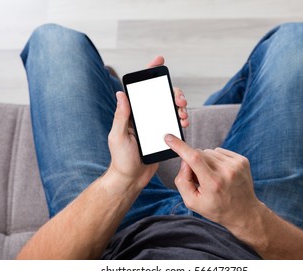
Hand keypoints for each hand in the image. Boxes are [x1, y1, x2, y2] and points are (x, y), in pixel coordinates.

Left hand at [106, 56, 187, 190]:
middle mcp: (144, 116)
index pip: (140, 89)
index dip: (149, 72)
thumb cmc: (121, 159)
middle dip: (173, 93)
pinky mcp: (163, 134)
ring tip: (183, 112)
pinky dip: (181, 119)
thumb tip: (121, 94)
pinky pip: (174, 122)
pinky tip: (184, 122)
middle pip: (161, 96)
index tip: (159, 61)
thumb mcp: (118, 136)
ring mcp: (154, 125)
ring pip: (170, 108)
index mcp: (132, 113)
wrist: (132, 178)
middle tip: (180, 100)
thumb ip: (121, 116)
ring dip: (179, 106)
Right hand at [164, 134, 262, 230]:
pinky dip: (216, 160)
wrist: (244, 212)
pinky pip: (219, 151)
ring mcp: (236, 164)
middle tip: (200, 179)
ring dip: (206, 161)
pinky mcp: (242, 160)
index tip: (169, 138)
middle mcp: (226, 171)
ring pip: (209, 151)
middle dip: (194, 162)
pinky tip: (221, 173)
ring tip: (213, 177)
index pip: (193, 158)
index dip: (179, 146)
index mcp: (213, 183)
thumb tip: (184, 161)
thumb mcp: (192, 202)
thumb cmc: (216, 208)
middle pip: (199, 154)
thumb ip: (183, 181)